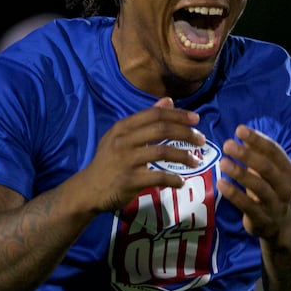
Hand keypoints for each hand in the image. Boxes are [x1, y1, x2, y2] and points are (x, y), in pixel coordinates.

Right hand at [81, 97, 204, 212]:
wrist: (88, 189)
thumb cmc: (108, 161)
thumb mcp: (121, 135)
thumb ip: (145, 118)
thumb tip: (169, 101)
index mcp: (123, 127)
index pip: (155, 114)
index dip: (178, 115)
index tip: (197, 119)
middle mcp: (124, 140)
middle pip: (161, 129)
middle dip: (185, 133)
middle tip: (201, 140)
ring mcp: (126, 160)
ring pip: (162, 151)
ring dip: (183, 156)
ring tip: (196, 161)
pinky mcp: (129, 180)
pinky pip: (157, 177)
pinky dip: (173, 179)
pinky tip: (181, 182)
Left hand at [218, 124, 290, 238]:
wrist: (281, 225)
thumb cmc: (271, 189)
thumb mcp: (269, 170)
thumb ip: (257, 152)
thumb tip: (242, 131)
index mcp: (288, 170)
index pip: (274, 151)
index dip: (257, 139)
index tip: (239, 129)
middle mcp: (285, 187)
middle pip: (267, 168)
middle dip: (247, 155)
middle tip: (227, 144)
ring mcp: (274, 204)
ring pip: (258, 187)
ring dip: (240, 173)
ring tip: (223, 162)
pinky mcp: (261, 219)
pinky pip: (247, 206)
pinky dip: (234, 194)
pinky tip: (221, 184)